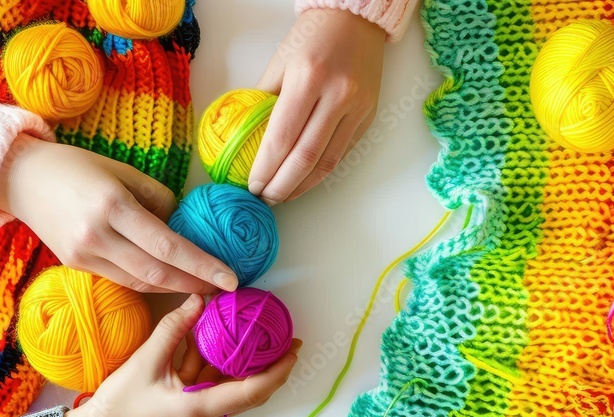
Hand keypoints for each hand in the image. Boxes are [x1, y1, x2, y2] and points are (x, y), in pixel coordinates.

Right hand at [0, 135, 238, 293]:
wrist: (21, 178)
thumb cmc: (79, 168)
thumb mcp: (124, 173)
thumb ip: (160, 201)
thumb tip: (185, 229)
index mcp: (113, 206)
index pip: (168, 245)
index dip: (202, 266)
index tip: (231, 278)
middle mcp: (97, 236)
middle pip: (157, 273)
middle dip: (196, 284)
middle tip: (225, 288)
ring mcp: (83, 256)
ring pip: (141, 283)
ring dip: (177, 288)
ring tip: (205, 286)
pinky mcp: (76, 266)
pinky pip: (123, 280)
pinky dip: (152, 283)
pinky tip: (173, 281)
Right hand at [63, 294, 300, 416]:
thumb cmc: (118, 404)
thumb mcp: (146, 361)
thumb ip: (174, 329)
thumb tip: (199, 299)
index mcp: (199, 407)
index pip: (251, 390)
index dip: (277, 371)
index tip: (294, 351)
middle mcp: (205, 413)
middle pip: (249, 390)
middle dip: (271, 366)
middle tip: (287, 340)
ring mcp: (197, 410)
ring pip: (230, 384)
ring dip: (243, 361)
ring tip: (259, 333)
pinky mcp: (187, 405)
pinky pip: (210, 382)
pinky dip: (216, 362)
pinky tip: (218, 338)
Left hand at [248, 9, 384, 203]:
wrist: (356, 20)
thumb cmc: (313, 37)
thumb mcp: (279, 62)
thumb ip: (264, 100)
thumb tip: (244, 137)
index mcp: (308, 78)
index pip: (282, 137)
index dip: (266, 168)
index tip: (252, 185)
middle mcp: (337, 96)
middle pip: (306, 157)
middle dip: (282, 185)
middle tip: (265, 198)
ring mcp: (357, 109)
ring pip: (328, 162)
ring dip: (303, 185)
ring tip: (283, 195)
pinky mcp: (369, 117)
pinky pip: (342, 153)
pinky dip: (321, 171)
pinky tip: (305, 178)